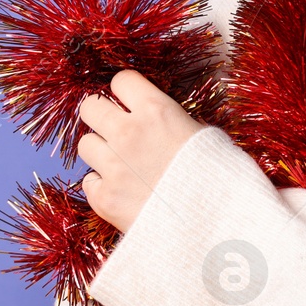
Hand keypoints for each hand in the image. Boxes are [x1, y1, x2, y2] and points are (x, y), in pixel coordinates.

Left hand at [76, 69, 204, 231]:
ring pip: (85, 144)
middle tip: (117, 130)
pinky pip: (88, 182)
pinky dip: (102, 186)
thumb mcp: (207, 137)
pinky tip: (124, 191)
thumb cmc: (221, 178)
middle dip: (102, 116)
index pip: (121, 80)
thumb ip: (175, 123)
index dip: (126, 92)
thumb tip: (163, 120)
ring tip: (123, 165)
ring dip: (101, 152)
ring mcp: (113, 167)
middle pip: (90, 107)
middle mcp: (128, 133)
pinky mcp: (105, 198)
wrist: (215, 224)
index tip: (131, 102)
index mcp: (157, 111)